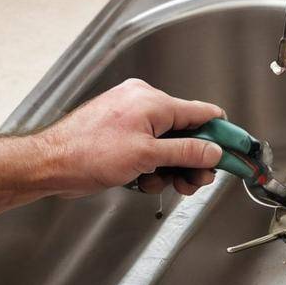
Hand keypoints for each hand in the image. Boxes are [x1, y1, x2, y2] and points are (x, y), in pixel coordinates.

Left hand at [37, 78, 226, 196]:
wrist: (50, 164)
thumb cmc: (86, 153)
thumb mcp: (147, 156)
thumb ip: (186, 153)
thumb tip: (213, 152)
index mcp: (152, 101)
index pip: (201, 114)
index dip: (221, 135)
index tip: (235, 152)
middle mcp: (143, 104)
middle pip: (186, 133)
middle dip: (192, 160)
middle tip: (194, 182)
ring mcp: (131, 119)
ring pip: (168, 146)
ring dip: (170, 169)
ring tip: (160, 183)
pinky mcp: (121, 135)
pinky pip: (150, 150)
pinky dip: (151, 168)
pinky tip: (141, 180)